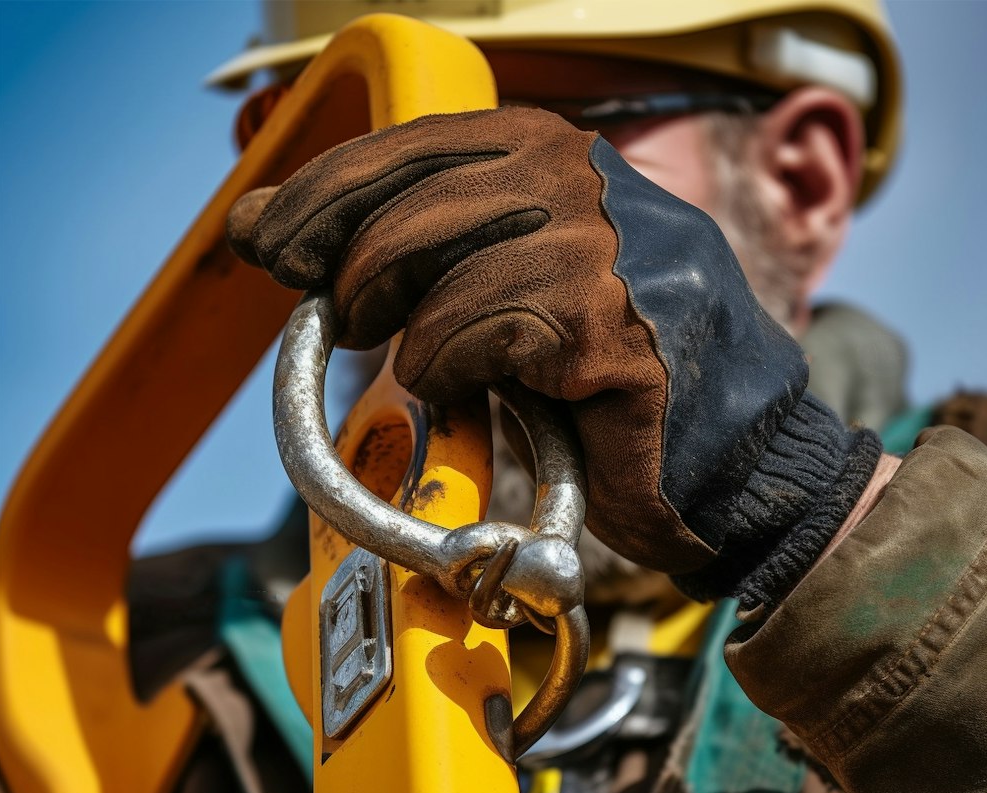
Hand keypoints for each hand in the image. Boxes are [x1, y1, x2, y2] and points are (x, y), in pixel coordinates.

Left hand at [228, 107, 879, 607]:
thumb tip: (267, 227)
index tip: (269, 241)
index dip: (321, 193)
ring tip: (427, 368)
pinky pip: (476, 332)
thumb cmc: (600, 374)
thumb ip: (405, 247)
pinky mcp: (608, 317)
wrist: (719, 453)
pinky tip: (478, 392)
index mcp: (549, 152)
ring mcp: (600, 241)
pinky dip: (452, 370)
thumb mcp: (497, 282)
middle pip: (404, 204)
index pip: (404, 145)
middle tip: (341, 323)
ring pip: (435, 269)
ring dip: (407, 333)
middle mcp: (577, 177)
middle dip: (346, 269)